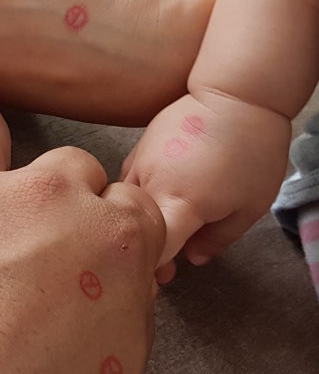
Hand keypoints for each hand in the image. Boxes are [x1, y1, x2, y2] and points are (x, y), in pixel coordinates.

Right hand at [121, 93, 290, 280]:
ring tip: (156, 228)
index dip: (153, 267)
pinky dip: (134, 197)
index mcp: (182, 203)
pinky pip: (126, 181)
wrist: (235, 95)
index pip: (154, 248)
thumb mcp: (250, 205)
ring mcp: (140, 165)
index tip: (159, 278)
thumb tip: (192, 258)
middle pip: (130, 228)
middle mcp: (152, 185)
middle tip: (161, 261)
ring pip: (123, 205)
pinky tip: (153, 198)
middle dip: (141, 248)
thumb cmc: (250, 150)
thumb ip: (217, 239)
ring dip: (136, 221)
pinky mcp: (137, 149)